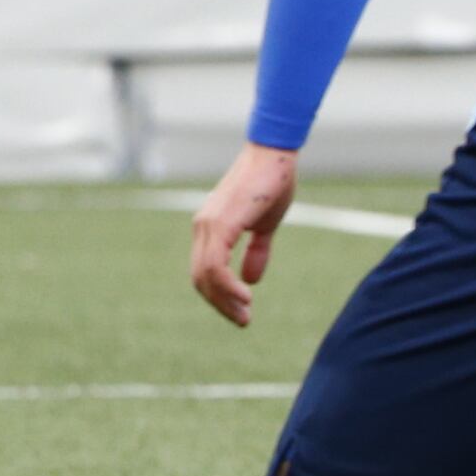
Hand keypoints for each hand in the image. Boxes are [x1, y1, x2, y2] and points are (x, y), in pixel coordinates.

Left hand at [191, 142, 297, 327]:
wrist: (275, 155)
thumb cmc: (271, 184)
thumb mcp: (264, 225)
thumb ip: (256, 251)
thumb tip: (250, 279)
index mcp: (209, 228)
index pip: (204, 272)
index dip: (219, 295)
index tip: (240, 311)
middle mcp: (202, 227)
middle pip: (200, 278)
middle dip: (221, 304)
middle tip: (243, 321)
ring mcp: (208, 224)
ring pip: (206, 275)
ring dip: (224, 300)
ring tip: (245, 314)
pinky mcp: (220, 223)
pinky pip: (215, 264)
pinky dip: (226, 285)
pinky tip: (245, 295)